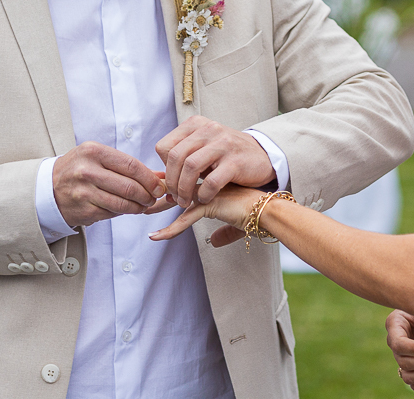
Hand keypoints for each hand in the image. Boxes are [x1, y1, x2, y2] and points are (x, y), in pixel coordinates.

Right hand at [53, 141, 163, 227]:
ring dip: (139, 207)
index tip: (158, 185)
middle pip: (129, 186)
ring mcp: (84, 192)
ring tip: (144, 204)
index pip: (131, 165)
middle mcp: (87, 171)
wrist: (48, 188)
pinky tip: (128, 209)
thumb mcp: (98, 157)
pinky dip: (125, 212)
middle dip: (147, 194)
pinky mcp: (84, 211)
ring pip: (123, 203)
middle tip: (153, 197)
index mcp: (93, 151)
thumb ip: (128, 165)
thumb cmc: (79, 169)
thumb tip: (160, 176)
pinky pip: (112, 213)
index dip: (149, 178)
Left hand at [148, 184, 263, 245]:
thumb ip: (222, 228)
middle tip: (142, 202)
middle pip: (175, 179)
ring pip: (177, 195)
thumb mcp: (234, 217)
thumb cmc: (256, 210)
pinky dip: (171, 228)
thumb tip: (212, 242)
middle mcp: (208, 178)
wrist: (271, 209)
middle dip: (158, 191)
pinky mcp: (213, 203)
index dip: (167, 180)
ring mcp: (209, 189)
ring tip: (145, 214)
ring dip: (160, 207)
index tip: (154, 191)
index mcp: (211, 174)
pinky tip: (157, 236)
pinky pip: (186, 217)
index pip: (182, 172)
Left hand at [156, 116, 274, 207]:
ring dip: (184, 190)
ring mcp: (223, 144)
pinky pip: (212, 181)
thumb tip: (159, 182)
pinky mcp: (235, 161)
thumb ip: (182, 159)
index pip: (164, 146)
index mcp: (196, 125)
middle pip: (175, 157)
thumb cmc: (226, 156)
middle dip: (172, 182)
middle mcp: (209, 129)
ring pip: (191, 167)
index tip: (171, 182)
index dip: (163, 168)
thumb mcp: (203, 149)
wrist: (263, 156)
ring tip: (186, 201)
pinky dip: (204, 193)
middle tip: (175, 198)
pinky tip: (205, 198)